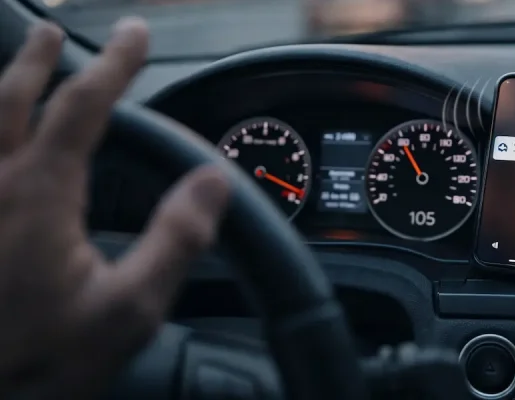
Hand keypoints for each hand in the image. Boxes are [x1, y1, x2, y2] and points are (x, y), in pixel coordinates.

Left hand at [0, 19, 227, 397]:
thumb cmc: (44, 361)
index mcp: (37, 196)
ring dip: (0, 84)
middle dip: (40, 59)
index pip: (81, 107)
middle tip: (59, 32)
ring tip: (20, 60)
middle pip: (10, 98)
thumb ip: (176, 238)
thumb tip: (212, 180)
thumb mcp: (130, 310)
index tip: (135, 34)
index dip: (115, 65)